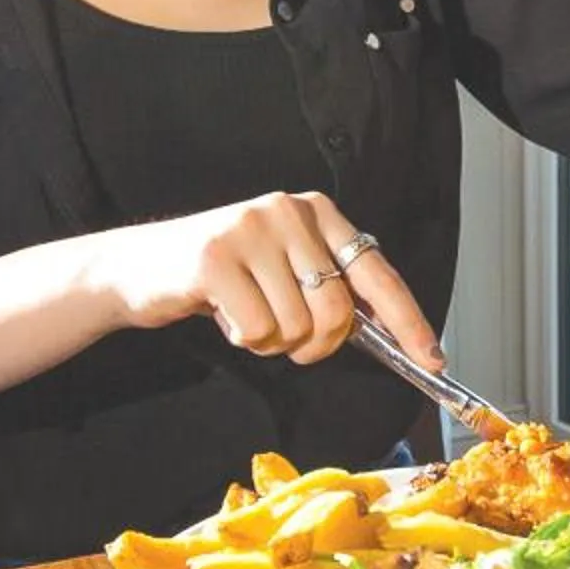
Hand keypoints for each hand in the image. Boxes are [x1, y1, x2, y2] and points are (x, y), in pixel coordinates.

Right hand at [103, 190, 438, 367]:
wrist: (139, 267)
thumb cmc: (224, 277)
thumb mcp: (285, 269)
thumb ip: (332, 289)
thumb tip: (390, 334)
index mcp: (317, 212)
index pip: (377, 273)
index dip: (407, 320)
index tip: (430, 357)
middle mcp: (288, 211)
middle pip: (338, 311)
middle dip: (317, 344)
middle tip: (287, 339)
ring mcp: (250, 230)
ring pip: (297, 326)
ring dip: (273, 342)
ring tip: (245, 314)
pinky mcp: (215, 257)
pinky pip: (257, 330)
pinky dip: (243, 340)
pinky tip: (222, 314)